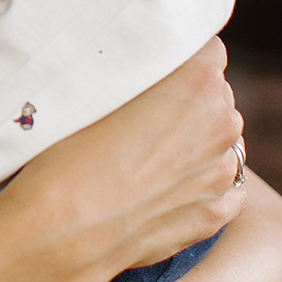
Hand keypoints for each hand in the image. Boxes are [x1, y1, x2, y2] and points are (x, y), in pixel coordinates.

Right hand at [4, 37, 246, 281]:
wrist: (59, 234)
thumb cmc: (65, 154)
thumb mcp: (94, 87)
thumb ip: (136, 68)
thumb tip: (142, 61)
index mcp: (199, 80)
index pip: (203, 47)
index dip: (174, 56)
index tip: (150, 69)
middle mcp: (223, 123)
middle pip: (213, 94)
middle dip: (183, 98)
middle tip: (137, 113)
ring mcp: (223, 173)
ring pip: (216, 140)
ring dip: (191, 140)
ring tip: (143, 155)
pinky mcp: (216, 213)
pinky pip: (221, 184)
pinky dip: (197, 180)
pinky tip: (161, 185)